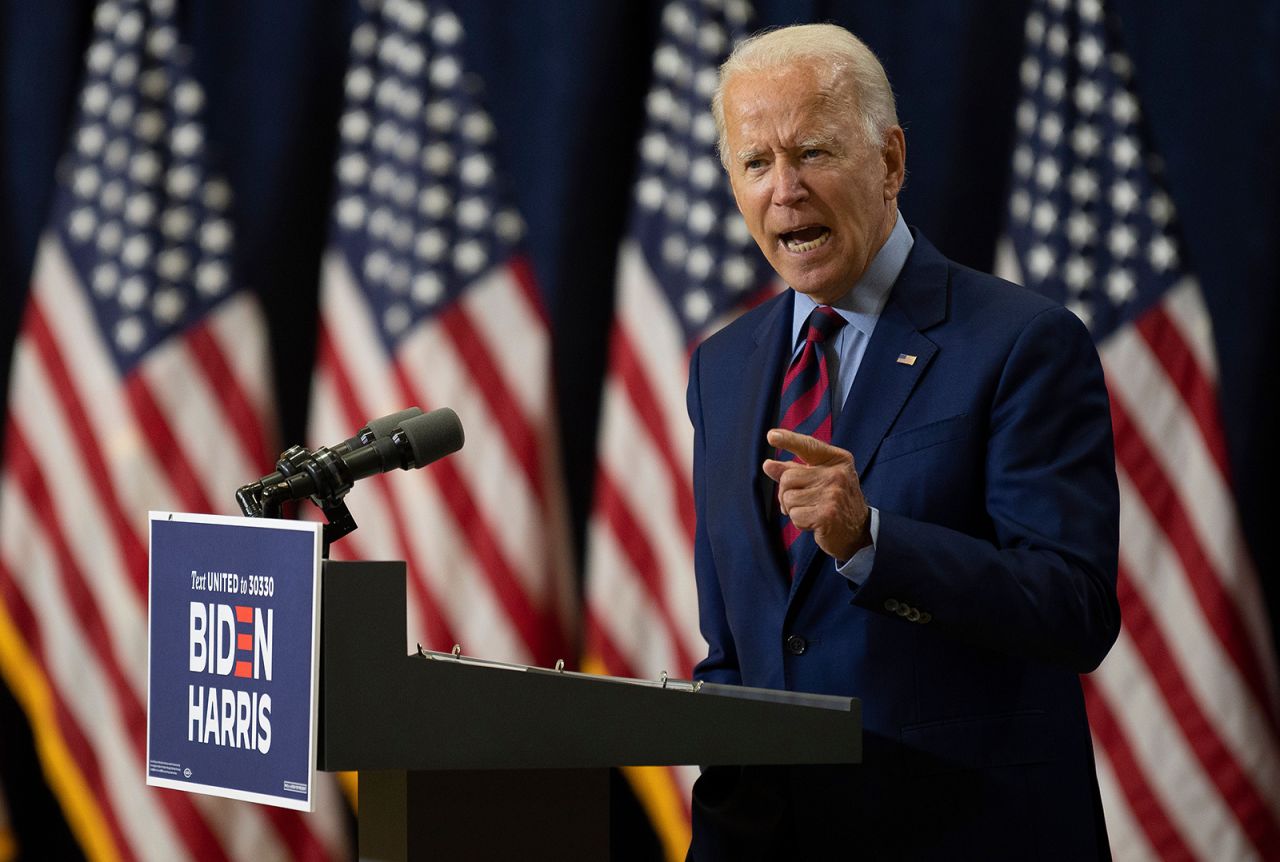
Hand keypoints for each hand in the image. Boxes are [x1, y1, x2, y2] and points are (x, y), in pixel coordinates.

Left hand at [762, 428, 870, 560]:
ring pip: (788, 498)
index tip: (771, 436)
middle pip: (788, 477)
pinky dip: (799, 522)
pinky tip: (815, 523)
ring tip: (812, 512)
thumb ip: (794, 470)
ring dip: (794, 510)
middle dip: (787, 493)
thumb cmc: (835, 502)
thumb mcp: (819, 480)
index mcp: (837, 460)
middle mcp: (837, 473)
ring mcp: (833, 493)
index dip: (788, 440)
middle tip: (804, 502)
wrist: (858, 531)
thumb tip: (768, 465)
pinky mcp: (827, 514)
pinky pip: (794, 515)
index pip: (808, 446)